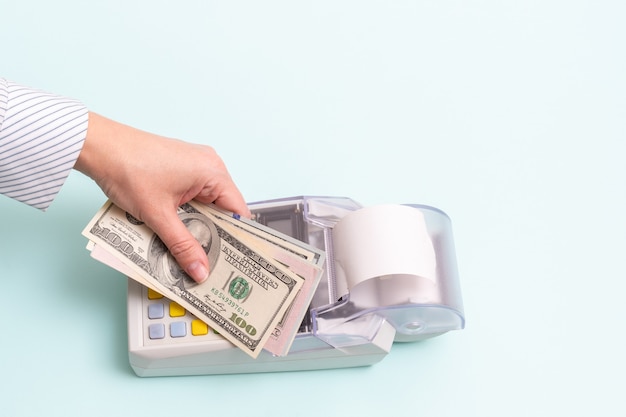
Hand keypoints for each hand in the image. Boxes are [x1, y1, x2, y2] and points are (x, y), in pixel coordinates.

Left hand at [74, 112, 249, 282]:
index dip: (238, 239)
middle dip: (214, 237)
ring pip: (205, 205)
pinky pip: (193, 197)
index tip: (233, 262)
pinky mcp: (180, 168)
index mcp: (213, 171)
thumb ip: (183, 246)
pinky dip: (187, 215)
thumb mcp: (158, 216)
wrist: (97, 147)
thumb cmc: (127, 168)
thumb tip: (200, 270)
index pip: (238, 211)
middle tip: (210, 264)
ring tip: (192, 252)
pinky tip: (177, 232)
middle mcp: (209, 165)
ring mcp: (194, 165)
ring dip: (198, 227)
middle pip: (222, 210)